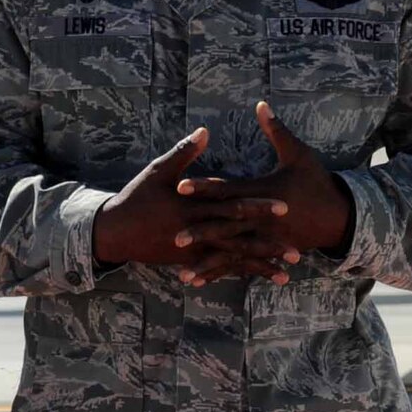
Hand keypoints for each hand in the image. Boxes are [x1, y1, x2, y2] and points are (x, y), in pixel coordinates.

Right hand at [93, 126, 293, 284]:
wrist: (114, 232)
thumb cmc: (136, 198)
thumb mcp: (157, 171)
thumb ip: (184, 152)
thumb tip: (204, 131)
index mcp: (194, 207)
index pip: (233, 206)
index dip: (259, 206)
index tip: (285, 207)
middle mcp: (197, 232)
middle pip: (240, 239)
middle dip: (269, 245)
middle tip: (297, 252)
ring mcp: (193, 251)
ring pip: (233, 260)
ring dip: (261, 267)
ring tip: (287, 275)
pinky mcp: (189, 261)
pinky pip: (218, 269)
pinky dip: (238, 275)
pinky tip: (257, 281)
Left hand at [175, 101, 352, 283]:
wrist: (342, 217)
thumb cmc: (318, 182)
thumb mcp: (300, 154)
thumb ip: (277, 130)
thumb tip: (261, 104)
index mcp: (265, 194)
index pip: (229, 190)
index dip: (205, 188)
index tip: (181, 187)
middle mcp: (262, 220)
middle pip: (226, 226)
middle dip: (201, 232)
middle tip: (175, 237)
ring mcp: (265, 240)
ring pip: (231, 253)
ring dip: (207, 263)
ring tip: (182, 274)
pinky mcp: (267, 252)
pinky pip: (241, 265)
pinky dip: (221, 273)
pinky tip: (199, 281)